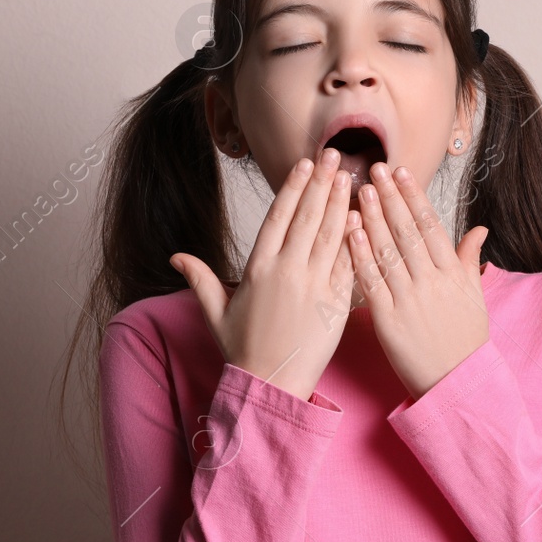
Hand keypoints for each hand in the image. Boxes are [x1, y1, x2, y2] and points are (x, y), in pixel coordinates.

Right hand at [171, 145, 355, 401]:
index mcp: (257, 268)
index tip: (304, 164)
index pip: (278, 217)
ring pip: (330, 235)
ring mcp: (313, 286)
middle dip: (321, 183)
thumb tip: (176, 256)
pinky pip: (349, 264)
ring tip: (349, 176)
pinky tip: (364, 217)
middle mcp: (286, 271)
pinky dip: (357, 239)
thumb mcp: (216, 312)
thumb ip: (200, 279)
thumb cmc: (243, 350)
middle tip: (334, 155)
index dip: (293, 188)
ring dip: (341, 203)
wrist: (270, 385)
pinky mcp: (336, 304)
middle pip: (307, 217)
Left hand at [348, 162, 489, 400]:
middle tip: (373, 169)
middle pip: (407, 231)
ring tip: (358, 191)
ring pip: (388, 250)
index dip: (415, 197)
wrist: (456, 384)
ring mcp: (410, 300)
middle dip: (389, 197)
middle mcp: (433, 282)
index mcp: (454, 274)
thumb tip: (479, 228)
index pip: (431, 226)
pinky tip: (350, 232)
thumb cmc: (464, 341)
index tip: (401, 173)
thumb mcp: (475, 297)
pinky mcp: (388, 320)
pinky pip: (372, 281)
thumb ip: (470, 260)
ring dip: (372, 218)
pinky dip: (361, 255)